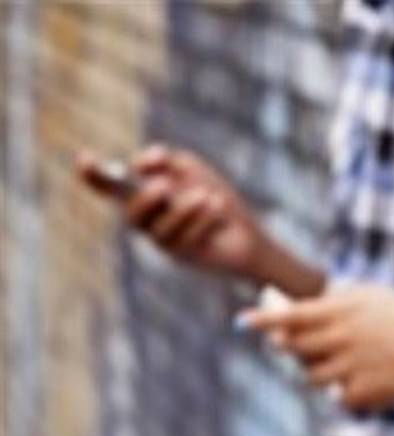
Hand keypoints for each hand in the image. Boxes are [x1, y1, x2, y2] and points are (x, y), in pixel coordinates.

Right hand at [77, 145, 270, 280]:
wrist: (247, 234)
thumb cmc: (213, 199)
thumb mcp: (191, 170)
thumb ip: (167, 161)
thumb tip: (144, 162)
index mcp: (143, 196)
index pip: (111, 188)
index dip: (95, 177)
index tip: (85, 159)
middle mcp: (148, 222)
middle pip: (131, 216)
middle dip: (145, 199)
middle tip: (165, 186)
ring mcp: (165, 242)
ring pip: (160, 231)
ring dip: (183, 210)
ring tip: (206, 195)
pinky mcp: (185, 257)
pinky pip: (186, 241)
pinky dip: (203, 220)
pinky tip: (218, 207)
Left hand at [239, 284, 393, 410]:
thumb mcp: (370, 297)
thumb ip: (333, 304)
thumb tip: (297, 312)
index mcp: (340, 311)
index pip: (289, 315)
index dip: (262, 319)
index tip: (242, 322)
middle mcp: (338, 338)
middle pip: (291, 348)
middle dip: (286, 346)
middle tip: (290, 343)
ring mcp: (347, 367)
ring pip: (311, 376)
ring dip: (318, 371)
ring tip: (344, 362)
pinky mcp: (358, 392)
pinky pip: (339, 396)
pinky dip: (347, 390)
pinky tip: (370, 380)